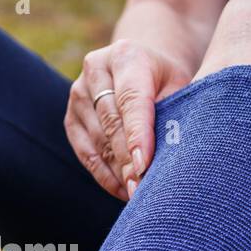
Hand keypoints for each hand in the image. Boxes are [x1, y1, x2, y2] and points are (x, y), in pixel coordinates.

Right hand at [65, 39, 191, 200]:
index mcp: (126, 56)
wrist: (141, 65)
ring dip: (117, 171)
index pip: (131, 100)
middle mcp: (96, 70)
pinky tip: (122, 189)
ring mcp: (78, 93)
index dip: (137, 135)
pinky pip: (85, 152)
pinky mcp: (71, 116)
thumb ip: (174, 111)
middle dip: (127, 160)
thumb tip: (172, 157)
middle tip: (142, 190)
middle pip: (111, 123)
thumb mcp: (179, 85)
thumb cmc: (166, 80)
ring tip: (137, 194)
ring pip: (97, 140)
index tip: (144, 166)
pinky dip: (104, 175)